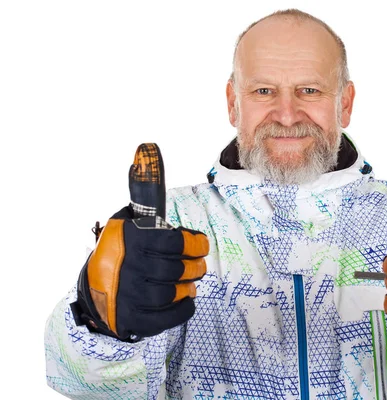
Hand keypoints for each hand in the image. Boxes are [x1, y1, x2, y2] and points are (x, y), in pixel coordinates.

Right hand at [70, 144, 208, 340]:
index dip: (196, 244)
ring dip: (188, 287)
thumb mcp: (128, 217)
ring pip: (176, 292)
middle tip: (196, 265)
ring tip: (187, 282)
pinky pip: (171, 317)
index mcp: (132, 239)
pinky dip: (184, 308)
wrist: (95, 291)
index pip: (176, 242)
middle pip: (180, 269)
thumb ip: (142, 188)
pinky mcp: (133, 319)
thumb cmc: (121, 249)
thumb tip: (146, 148)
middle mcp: (129, 268)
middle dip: (195, 266)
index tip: (200, 244)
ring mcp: (129, 296)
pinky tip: (183, 299)